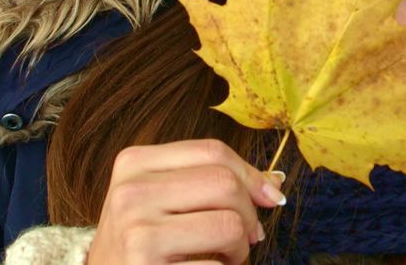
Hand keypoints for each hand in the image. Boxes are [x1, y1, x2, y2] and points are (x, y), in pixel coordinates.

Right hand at [85, 138, 287, 264]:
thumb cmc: (140, 239)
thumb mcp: (161, 197)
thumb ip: (209, 181)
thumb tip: (274, 183)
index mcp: (134, 162)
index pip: (212, 152)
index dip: (251, 175)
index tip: (269, 197)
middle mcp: (131, 192)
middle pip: (224, 184)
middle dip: (247, 215)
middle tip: (244, 237)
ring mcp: (137, 231)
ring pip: (228, 225)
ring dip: (240, 248)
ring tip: (224, 256)